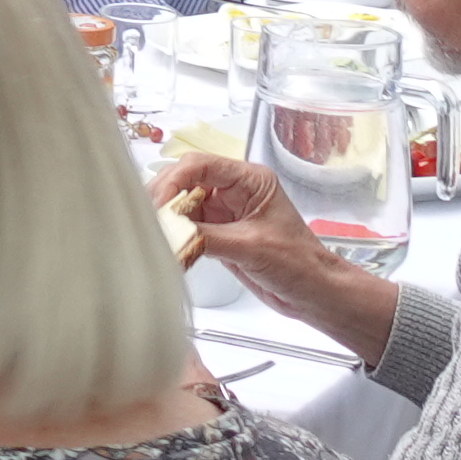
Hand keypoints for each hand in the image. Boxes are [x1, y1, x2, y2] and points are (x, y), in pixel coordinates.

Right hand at [149, 150, 294, 260]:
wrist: (311, 293)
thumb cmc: (299, 264)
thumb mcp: (251, 247)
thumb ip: (208, 238)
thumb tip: (171, 232)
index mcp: (250, 180)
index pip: (200, 166)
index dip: (173, 180)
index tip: (157, 203)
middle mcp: (234, 190)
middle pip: (184, 180)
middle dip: (164, 198)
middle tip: (148, 220)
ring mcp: (223, 212)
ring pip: (181, 205)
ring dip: (166, 219)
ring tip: (154, 234)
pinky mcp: (217, 234)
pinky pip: (186, 229)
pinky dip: (173, 237)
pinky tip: (166, 247)